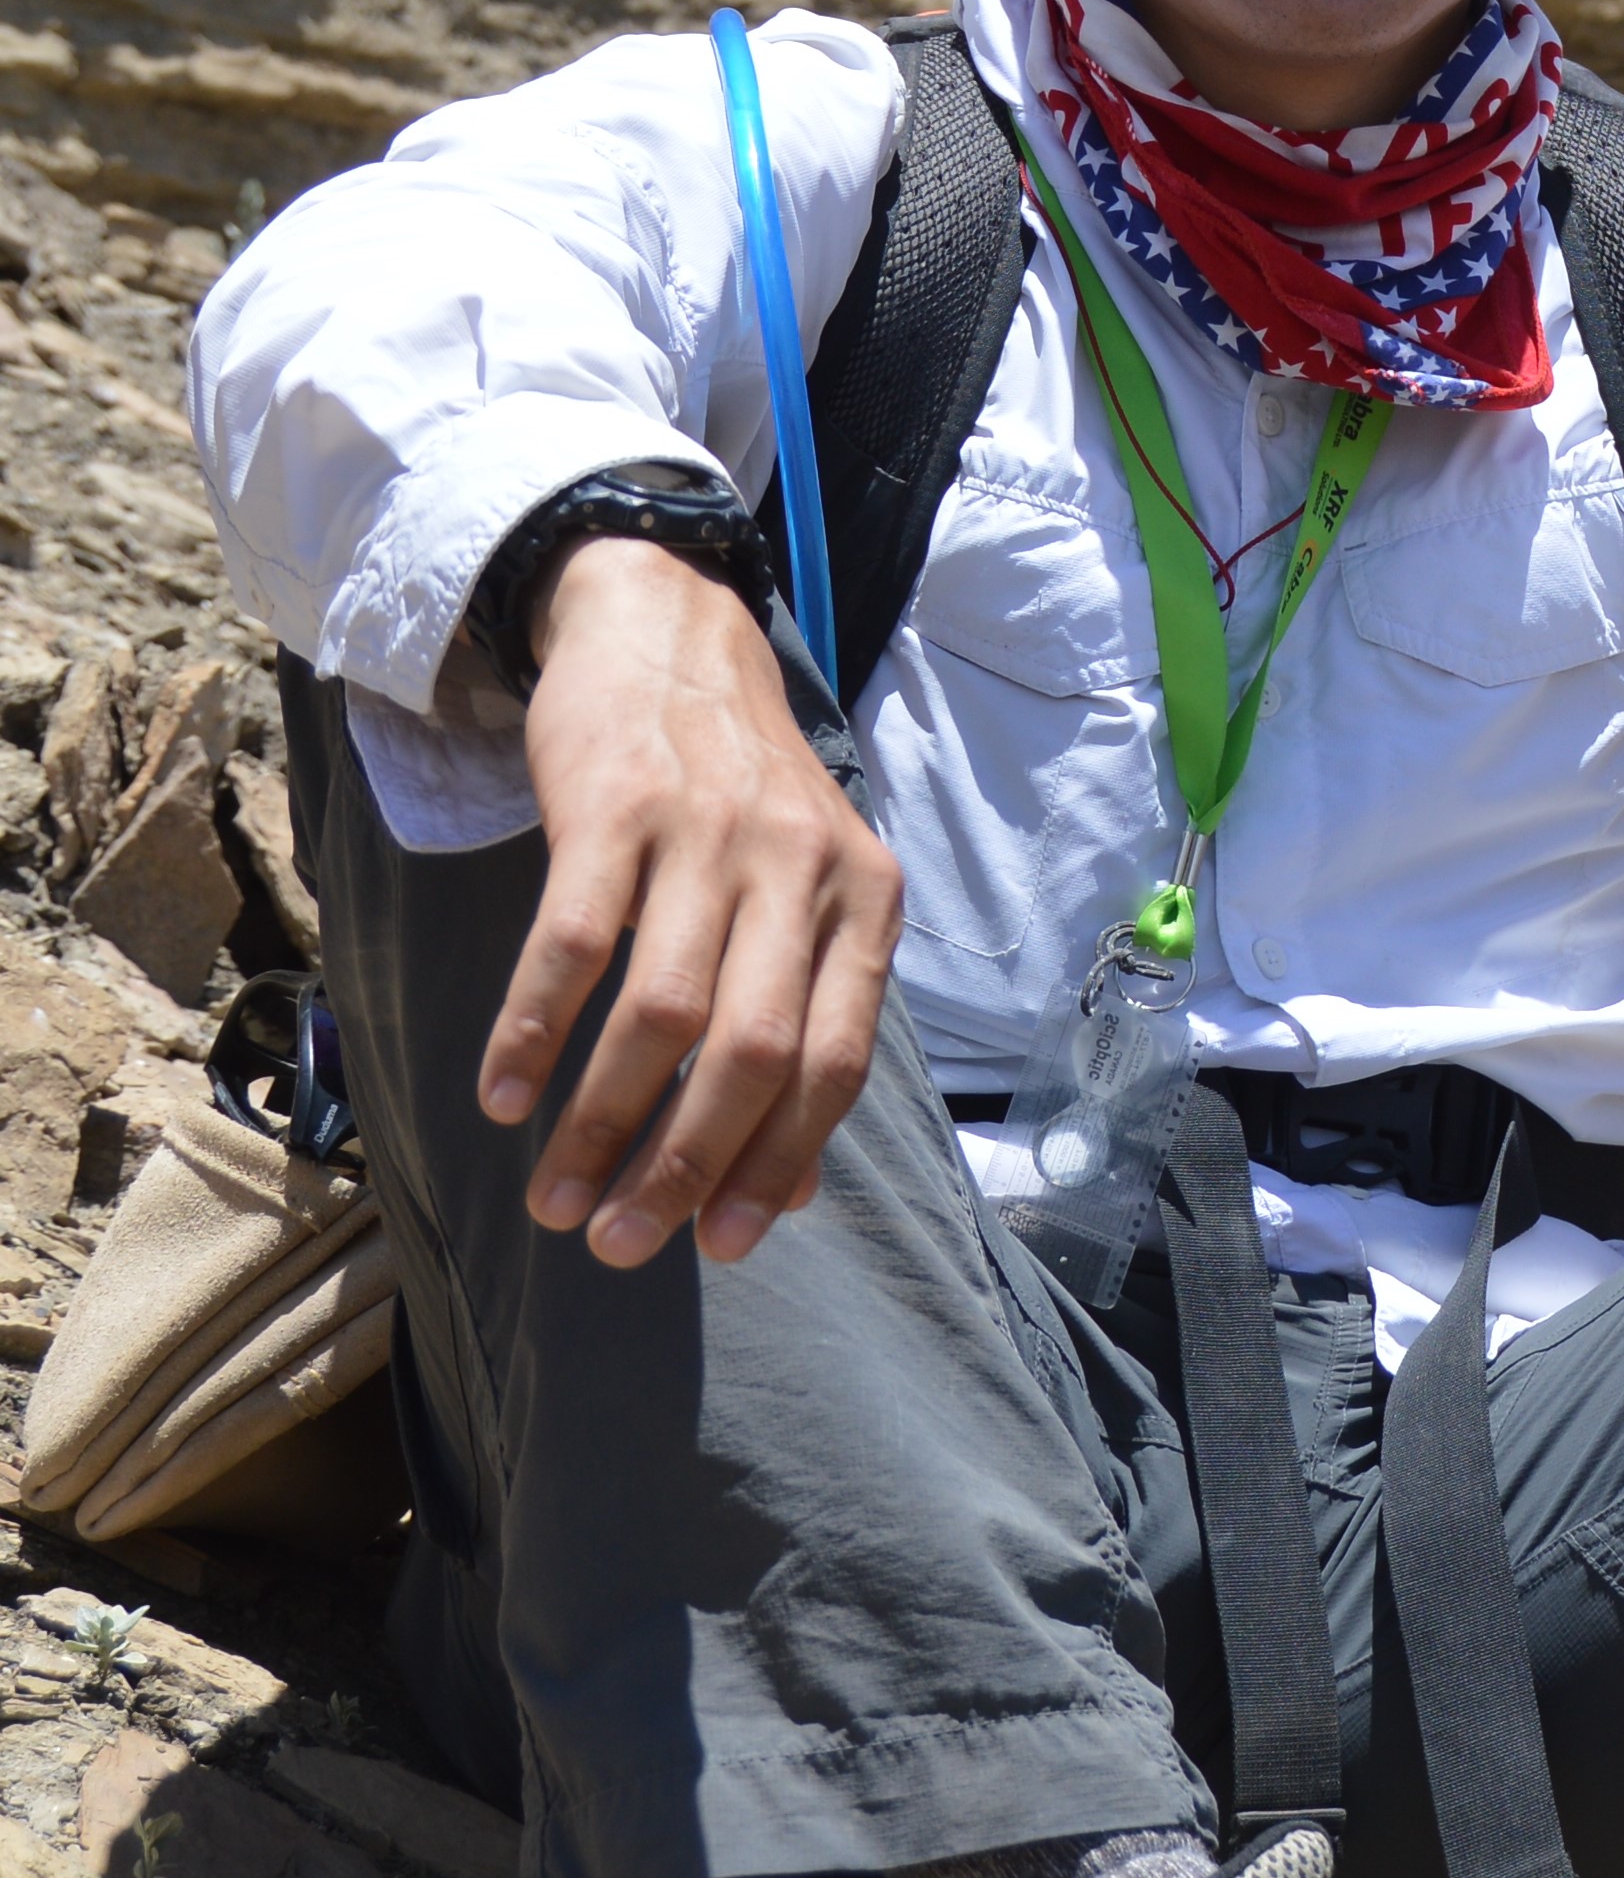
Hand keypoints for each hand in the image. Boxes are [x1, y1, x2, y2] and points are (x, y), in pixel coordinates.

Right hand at [475, 538, 904, 1267]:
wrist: (670, 632)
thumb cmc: (741, 793)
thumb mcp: (810, 887)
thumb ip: (810, 1018)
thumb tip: (795, 1189)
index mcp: (865, 900)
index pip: (837, 1062)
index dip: (781, 1163)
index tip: (724, 1244)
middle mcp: (802, 867)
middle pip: (753, 1053)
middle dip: (687, 1168)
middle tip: (622, 1242)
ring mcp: (709, 833)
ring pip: (662, 1016)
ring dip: (602, 1124)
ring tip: (556, 1199)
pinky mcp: (616, 806)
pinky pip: (573, 946)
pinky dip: (535, 1035)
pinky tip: (504, 1098)